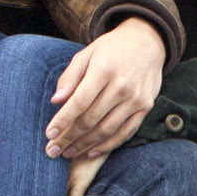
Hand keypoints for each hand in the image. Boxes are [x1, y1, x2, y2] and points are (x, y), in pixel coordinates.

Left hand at [47, 16, 168, 159]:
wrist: (147, 42)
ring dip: (84, 145)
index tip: (48, 134)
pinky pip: (125, 133)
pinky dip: (107, 146)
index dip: (63, 120)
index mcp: (104, 69)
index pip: (80, 101)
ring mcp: (136, 98)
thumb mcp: (86, 54)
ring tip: (67, 153)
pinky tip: (90, 152)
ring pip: (107, 130)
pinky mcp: (146, 107)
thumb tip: (55, 101)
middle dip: (69, 138)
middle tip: (52, 150)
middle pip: (91, 119)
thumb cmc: (110, 49)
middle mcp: (122, 86)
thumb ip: (69, 77)